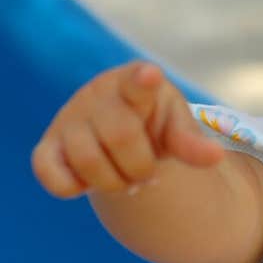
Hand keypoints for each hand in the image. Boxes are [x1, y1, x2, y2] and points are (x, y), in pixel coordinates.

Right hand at [31, 61, 224, 198]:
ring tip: (124, 179)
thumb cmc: (153, 124)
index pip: (138, 81)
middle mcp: (97, 96)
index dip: (143, 81)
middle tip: (147, 174)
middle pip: (120, 136)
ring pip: (86, 160)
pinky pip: (50, 174)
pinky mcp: (47, 147)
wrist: (118, 133)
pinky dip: (72, 187)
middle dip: (139, 167)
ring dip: (113, 182)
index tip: (150, 75)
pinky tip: (87, 182)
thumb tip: (215, 157)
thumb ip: (191, 142)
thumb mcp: (176, 128)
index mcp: (136, 84)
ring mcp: (68, 119)